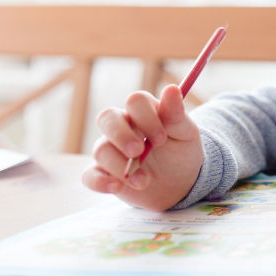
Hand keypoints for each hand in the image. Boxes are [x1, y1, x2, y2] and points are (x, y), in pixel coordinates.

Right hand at [82, 84, 203, 210]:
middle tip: (139, 151)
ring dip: (121, 166)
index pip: (135, 102)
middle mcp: (122, 126)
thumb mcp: (185, 133)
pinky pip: (89, 175)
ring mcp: (111, 150)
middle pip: (107, 118)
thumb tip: (171, 88)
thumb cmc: (182, 152)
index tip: (162, 139)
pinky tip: (117, 187)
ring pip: (101, 149)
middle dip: (122, 135)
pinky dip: (100, 182)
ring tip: (144, 180)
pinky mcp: (104, 173)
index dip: (146, 117)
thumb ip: (176, 114)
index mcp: (144, 111)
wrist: (180, 183)